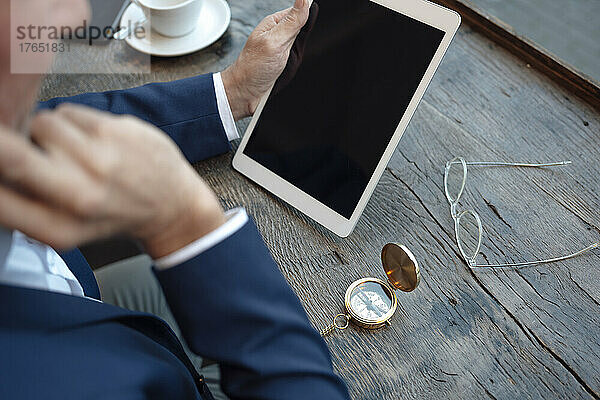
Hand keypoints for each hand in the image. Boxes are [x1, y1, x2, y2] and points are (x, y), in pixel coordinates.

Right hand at [0, 105, 224, 257]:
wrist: (172, 206)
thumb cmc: (117, 215)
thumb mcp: (66, 229)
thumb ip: (25, 205)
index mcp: (58, 228)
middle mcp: (79, 195)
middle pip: (8, 154)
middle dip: (2, 142)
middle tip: (9, 142)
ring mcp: (100, 160)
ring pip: (41, 123)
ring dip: (47, 132)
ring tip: (68, 149)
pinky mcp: (115, 132)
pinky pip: (68, 111)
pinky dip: (72, 122)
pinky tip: (90, 140)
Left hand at [221, 0, 315, 119]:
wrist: (245, 94)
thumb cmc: (252, 68)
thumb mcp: (274, 42)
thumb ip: (292, 22)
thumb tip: (304, 0)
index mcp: (275, 23)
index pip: (300, 11)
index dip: (307, 19)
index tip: (300, 34)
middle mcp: (281, 34)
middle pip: (305, 31)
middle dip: (304, 43)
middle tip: (288, 53)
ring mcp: (284, 49)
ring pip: (306, 47)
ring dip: (301, 57)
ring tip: (286, 64)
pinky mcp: (287, 62)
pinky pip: (302, 60)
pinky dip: (300, 66)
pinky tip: (289, 70)